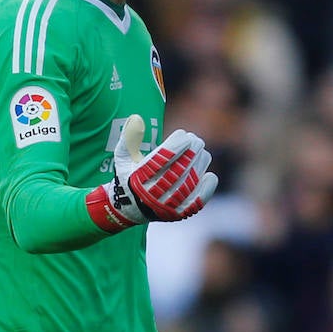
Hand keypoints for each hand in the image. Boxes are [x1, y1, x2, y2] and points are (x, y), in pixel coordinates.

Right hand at [86, 114, 217, 232]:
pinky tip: (210, 175)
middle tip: (195, 140)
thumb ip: (129, 137)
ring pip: (192, 180)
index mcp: (141, 176)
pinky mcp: (178, 213)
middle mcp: (154, 192)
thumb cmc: (127, 177)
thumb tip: (137, 118)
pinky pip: (197, 201)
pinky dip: (206, 188)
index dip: (179, 143)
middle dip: (192, 149)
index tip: (183, 134)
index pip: (165, 156)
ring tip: (201, 152)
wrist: (128, 209)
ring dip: (200, 163)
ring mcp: (168, 204)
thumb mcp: (122, 157)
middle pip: (182, 166)